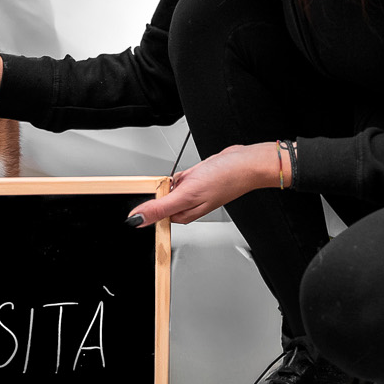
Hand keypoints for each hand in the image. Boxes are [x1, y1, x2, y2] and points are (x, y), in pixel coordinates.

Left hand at [127, 143, 285, 227]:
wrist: (245, 163)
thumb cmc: (225, 179)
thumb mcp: (186, 194)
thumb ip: (160, 208)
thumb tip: (137, 220)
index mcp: (182, 215)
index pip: (155, 212)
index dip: (155, 198)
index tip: (165, 190)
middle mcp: (186, 207)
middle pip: (162, 196)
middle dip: (169, 184)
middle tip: (185, 182)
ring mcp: (191, 194)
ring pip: (171, 185)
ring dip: (179, 177)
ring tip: (194, 176)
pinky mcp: (195, 182)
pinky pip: (181, 177)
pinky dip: (185, 172)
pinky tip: (196, 171)